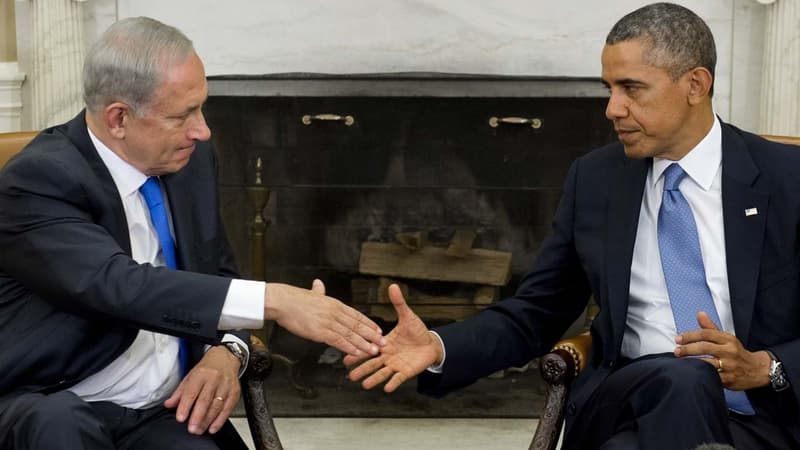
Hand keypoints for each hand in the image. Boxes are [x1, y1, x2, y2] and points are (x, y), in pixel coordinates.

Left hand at [164, 345, 240, 434]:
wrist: (226, 359)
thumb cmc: (207, 369)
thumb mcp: (190, 376)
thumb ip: (180, 392)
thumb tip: (169, 404)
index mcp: (201, 374)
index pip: (192, 392)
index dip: (185, 406)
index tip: (181, 418)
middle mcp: (214, 379)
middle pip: (205, 400)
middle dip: (198, 416)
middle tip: (192, 429)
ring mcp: (226, 386)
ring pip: (217, 406)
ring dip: (207, 420)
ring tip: (199, 430)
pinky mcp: (234, 392)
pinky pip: (227, 408)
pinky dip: (220, 420)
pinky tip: (213, 427)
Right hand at [264, 279, 384, 356]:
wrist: (283, 302)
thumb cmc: (295, 299)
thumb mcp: (311, 293)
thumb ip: (318, 291)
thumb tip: (319, 284)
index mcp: (335, 304)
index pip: (356, 315)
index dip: (369, 323)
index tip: (378, 330)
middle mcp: (335, 312)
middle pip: (357, 325)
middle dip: (372, 335)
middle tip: (383, 343)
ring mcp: (329, 322)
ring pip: (351, 334)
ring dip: (364, 344)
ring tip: (374, 351)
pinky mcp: (320, 331)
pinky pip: (338, 341)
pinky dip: (349, 347)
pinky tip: (356, 353)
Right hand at [346, 284, 442, 391]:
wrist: (430, 343)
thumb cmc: (416, 331)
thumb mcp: (407, 316)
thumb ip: (398, 303)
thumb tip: (393, 286)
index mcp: (385, 343)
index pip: (368, 348)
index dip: (358, 353)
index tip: (345, 357)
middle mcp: (387, 356)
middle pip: (372, 364)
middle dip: (362, 370)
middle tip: (350, 376)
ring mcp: (396, 365)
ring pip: (382, 373)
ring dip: (374, 379)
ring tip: (364, 385)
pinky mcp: (406, 372)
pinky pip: (398, 379)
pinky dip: (393, 383)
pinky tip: (387, 388)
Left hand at [674, 312, 770, 390]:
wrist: (757, 369)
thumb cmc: (736, 352)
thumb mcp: (726, 338)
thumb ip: (710, 328)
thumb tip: (700, 314)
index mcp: (728, 339)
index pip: (706, 334)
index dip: (689, 336)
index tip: (678, 339)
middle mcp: (729, 351)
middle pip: (704, 347)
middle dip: (687, 349)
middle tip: (677, 351)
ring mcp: (730, 366)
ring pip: (707, 363)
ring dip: (691, 362)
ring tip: (681, 362)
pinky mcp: (729, 379)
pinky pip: (712, 377)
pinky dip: (701, 374)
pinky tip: (692, 373)